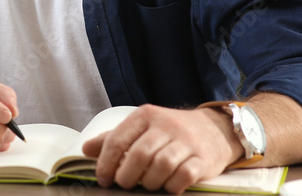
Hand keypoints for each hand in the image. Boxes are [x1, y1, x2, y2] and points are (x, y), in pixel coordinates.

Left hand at [82, 104, 240, 192]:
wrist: (215, 129)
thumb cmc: (170, 131)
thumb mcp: (142, 127)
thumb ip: (115, 138)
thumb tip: (86, 149)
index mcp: (146, 115)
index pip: (119, 139)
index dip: (106, 162)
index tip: (103, 178)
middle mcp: (166, 125)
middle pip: (140, 154)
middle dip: (127, 176)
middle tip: (124, 184)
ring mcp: (187, 141)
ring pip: (161, 165)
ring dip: (149, 182)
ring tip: (147, 185)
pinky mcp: (203, 159)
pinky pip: (183, 176)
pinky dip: (171, 186)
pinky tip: (167, 187)